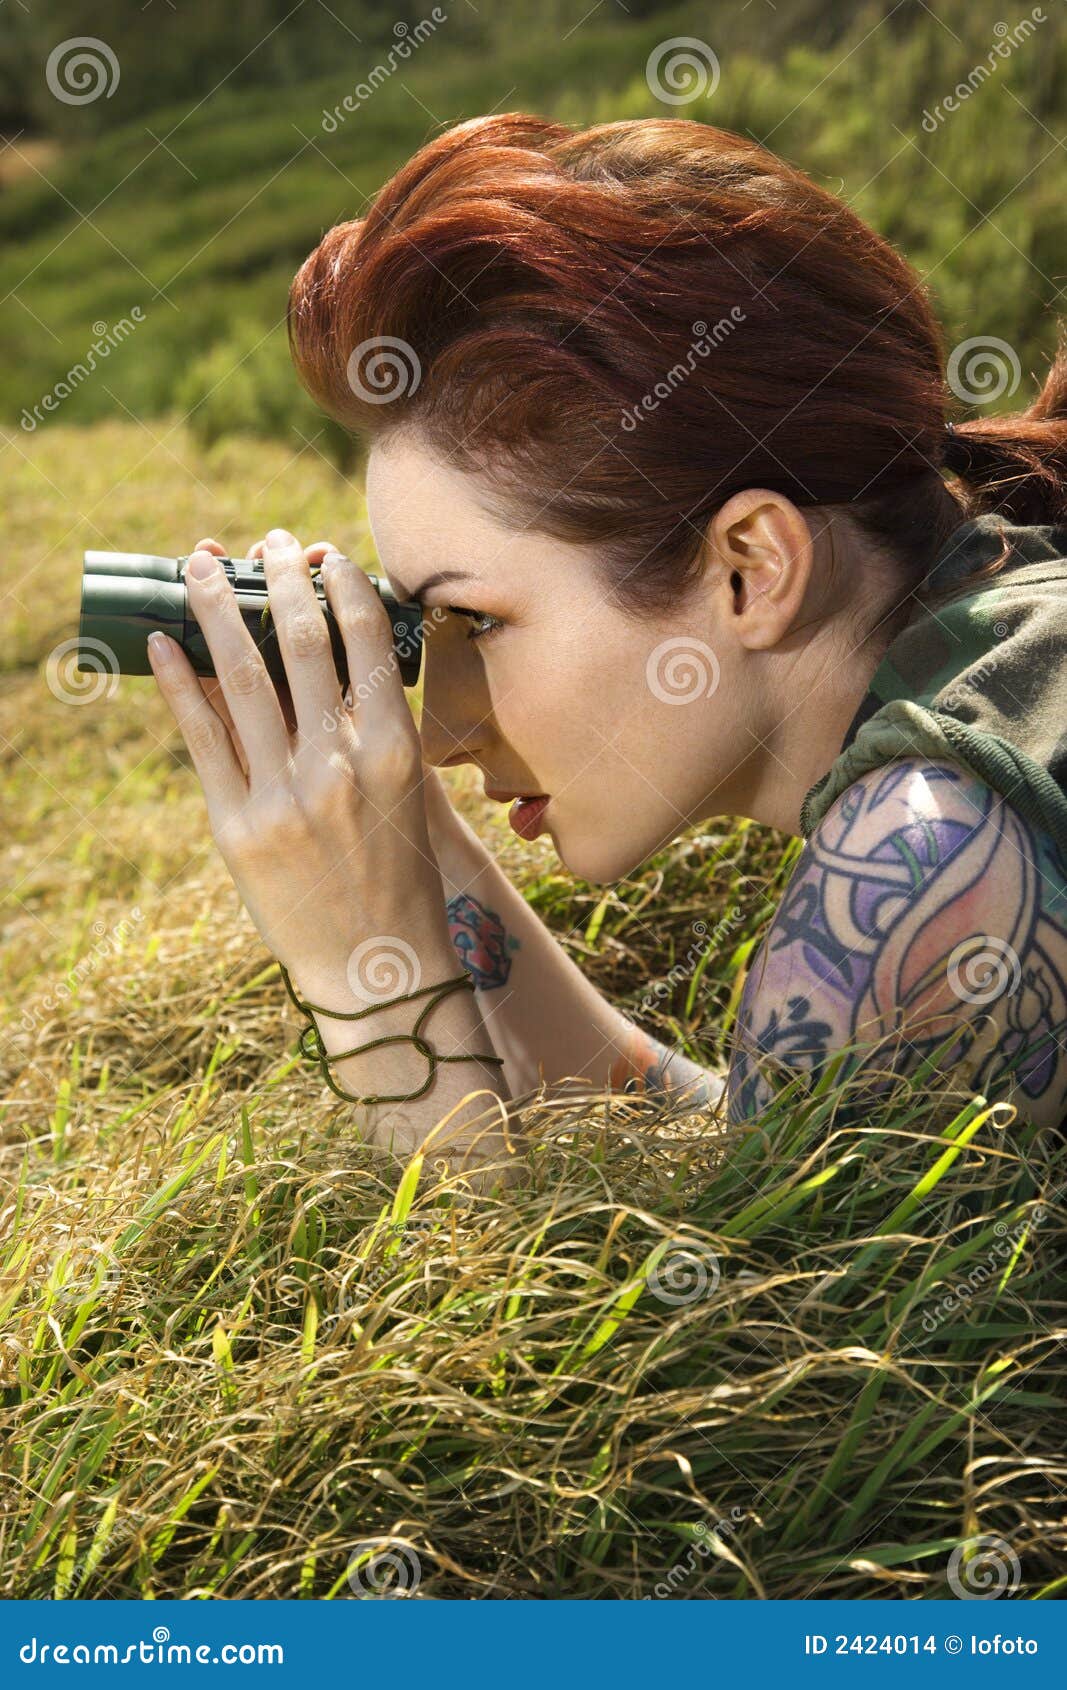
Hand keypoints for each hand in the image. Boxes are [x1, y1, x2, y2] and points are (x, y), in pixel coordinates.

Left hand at [148, 528, 451, 996]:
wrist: (378, 965)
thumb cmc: (403, 874)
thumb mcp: (410, 792)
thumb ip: (377, 725)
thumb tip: (332, 656)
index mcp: (394, 752)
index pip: (367, 643)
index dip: (344, 586)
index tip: (327, 554)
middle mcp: (338, 767)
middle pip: (300, 647)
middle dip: (280, 581)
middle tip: (266, 542)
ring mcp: (284, 797)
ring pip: (242, 682)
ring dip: (218, 612)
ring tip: (200, 566)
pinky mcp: (238, 828)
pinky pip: (201, 741)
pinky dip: (177, 686)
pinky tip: (160, 644)